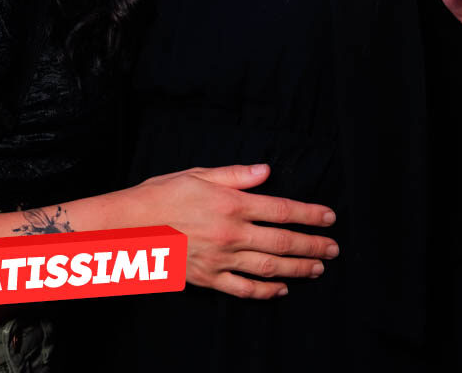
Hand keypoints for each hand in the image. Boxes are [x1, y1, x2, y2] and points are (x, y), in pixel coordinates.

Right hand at [127, 164, 336, 299]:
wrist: (128, 226)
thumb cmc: (160, 194)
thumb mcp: (197, 173)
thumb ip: (235, 174)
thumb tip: (266, 170)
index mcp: (231, 203)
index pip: (281, 209)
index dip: (309, 214)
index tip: (329, 217)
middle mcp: (231, 233)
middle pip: (282, 241)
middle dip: (312, 245)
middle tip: (333, 248)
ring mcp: (221, 258)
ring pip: (269, 267)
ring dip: (298, 269)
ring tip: (317, 269)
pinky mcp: (208, 278)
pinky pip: (243, 288)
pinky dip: (265, 291)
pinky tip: (281, 289)